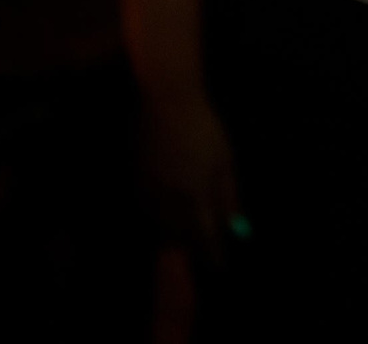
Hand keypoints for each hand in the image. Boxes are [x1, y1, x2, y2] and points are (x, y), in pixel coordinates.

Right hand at [142, 90, 239, 268]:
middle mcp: (169, 194)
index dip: (212, 254)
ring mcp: (148, 183)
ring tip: (178, 239)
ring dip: (169, 232)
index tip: (219, 267)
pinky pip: (144, 202)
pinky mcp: (135, 171)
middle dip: (189, 246)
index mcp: (195, 193)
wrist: (166, 99)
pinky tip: (159, 213)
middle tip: (198, 254)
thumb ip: (228, 194)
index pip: (205, 235)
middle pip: (177, 232)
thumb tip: (233, 223)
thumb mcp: (225, 161)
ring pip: (157, 219)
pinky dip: (153, 214)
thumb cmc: (204, 128)